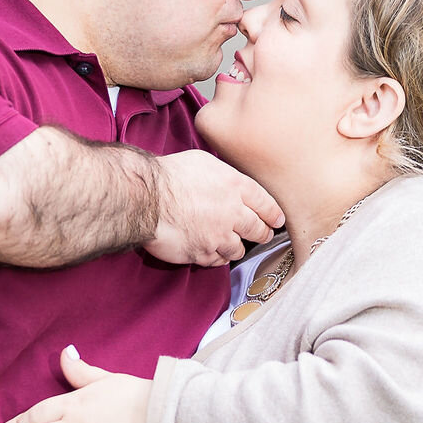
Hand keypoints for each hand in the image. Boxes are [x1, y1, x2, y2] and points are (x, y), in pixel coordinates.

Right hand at [144, 149, 282, 265]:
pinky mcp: (202, 253)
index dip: (273, 214)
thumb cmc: (167, 176)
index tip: (277, 220)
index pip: (265, 203)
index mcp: (234, 186)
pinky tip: (211, 251)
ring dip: (236, 246)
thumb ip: (221, 175)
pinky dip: (216, 256)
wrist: (146, 198)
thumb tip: (226, 181)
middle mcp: (232, 212)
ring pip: (239, 249)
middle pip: (258, 229)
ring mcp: (218, 235)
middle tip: (263, 235)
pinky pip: (217, 260)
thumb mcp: (202, 162)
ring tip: (232, 244)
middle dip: (262, 233)